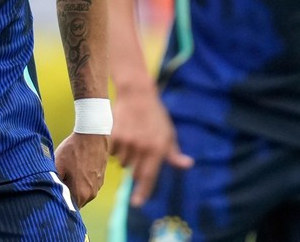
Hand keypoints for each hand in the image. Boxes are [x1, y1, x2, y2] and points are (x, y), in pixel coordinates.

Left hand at [54, 132, 107, 206]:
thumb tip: (47, 193)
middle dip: (65, 195)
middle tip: (57, 181)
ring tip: (67, 172)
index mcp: (80, 194)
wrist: (92, 136)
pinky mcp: (100, 180)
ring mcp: (97, 187)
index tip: (51, 193)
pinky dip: (81, 182)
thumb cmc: (73, 150)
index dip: (58, 201)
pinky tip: (76, 169)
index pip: (67, 208)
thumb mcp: (57, 165)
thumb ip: (53, 183)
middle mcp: (90, 194)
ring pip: (81, 194)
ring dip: (73, 188)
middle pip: (74, 202)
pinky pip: (88, 187)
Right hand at [109, 89, 192, 205]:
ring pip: (121, 162)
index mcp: (157, 149)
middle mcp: (142, 148)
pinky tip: (120, 134)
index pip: (148, 177)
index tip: (136, 204)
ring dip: (124, 156)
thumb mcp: (168, 134)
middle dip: (135, 167)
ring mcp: (127, 142)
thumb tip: (188, 165)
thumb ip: (174, 154)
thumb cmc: (155, 116)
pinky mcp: (113, 135)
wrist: (137, 95)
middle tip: (138, 150)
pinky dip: (114, 148)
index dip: (142, 192)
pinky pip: (111, 152)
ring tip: (130, 138)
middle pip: (133, 172)